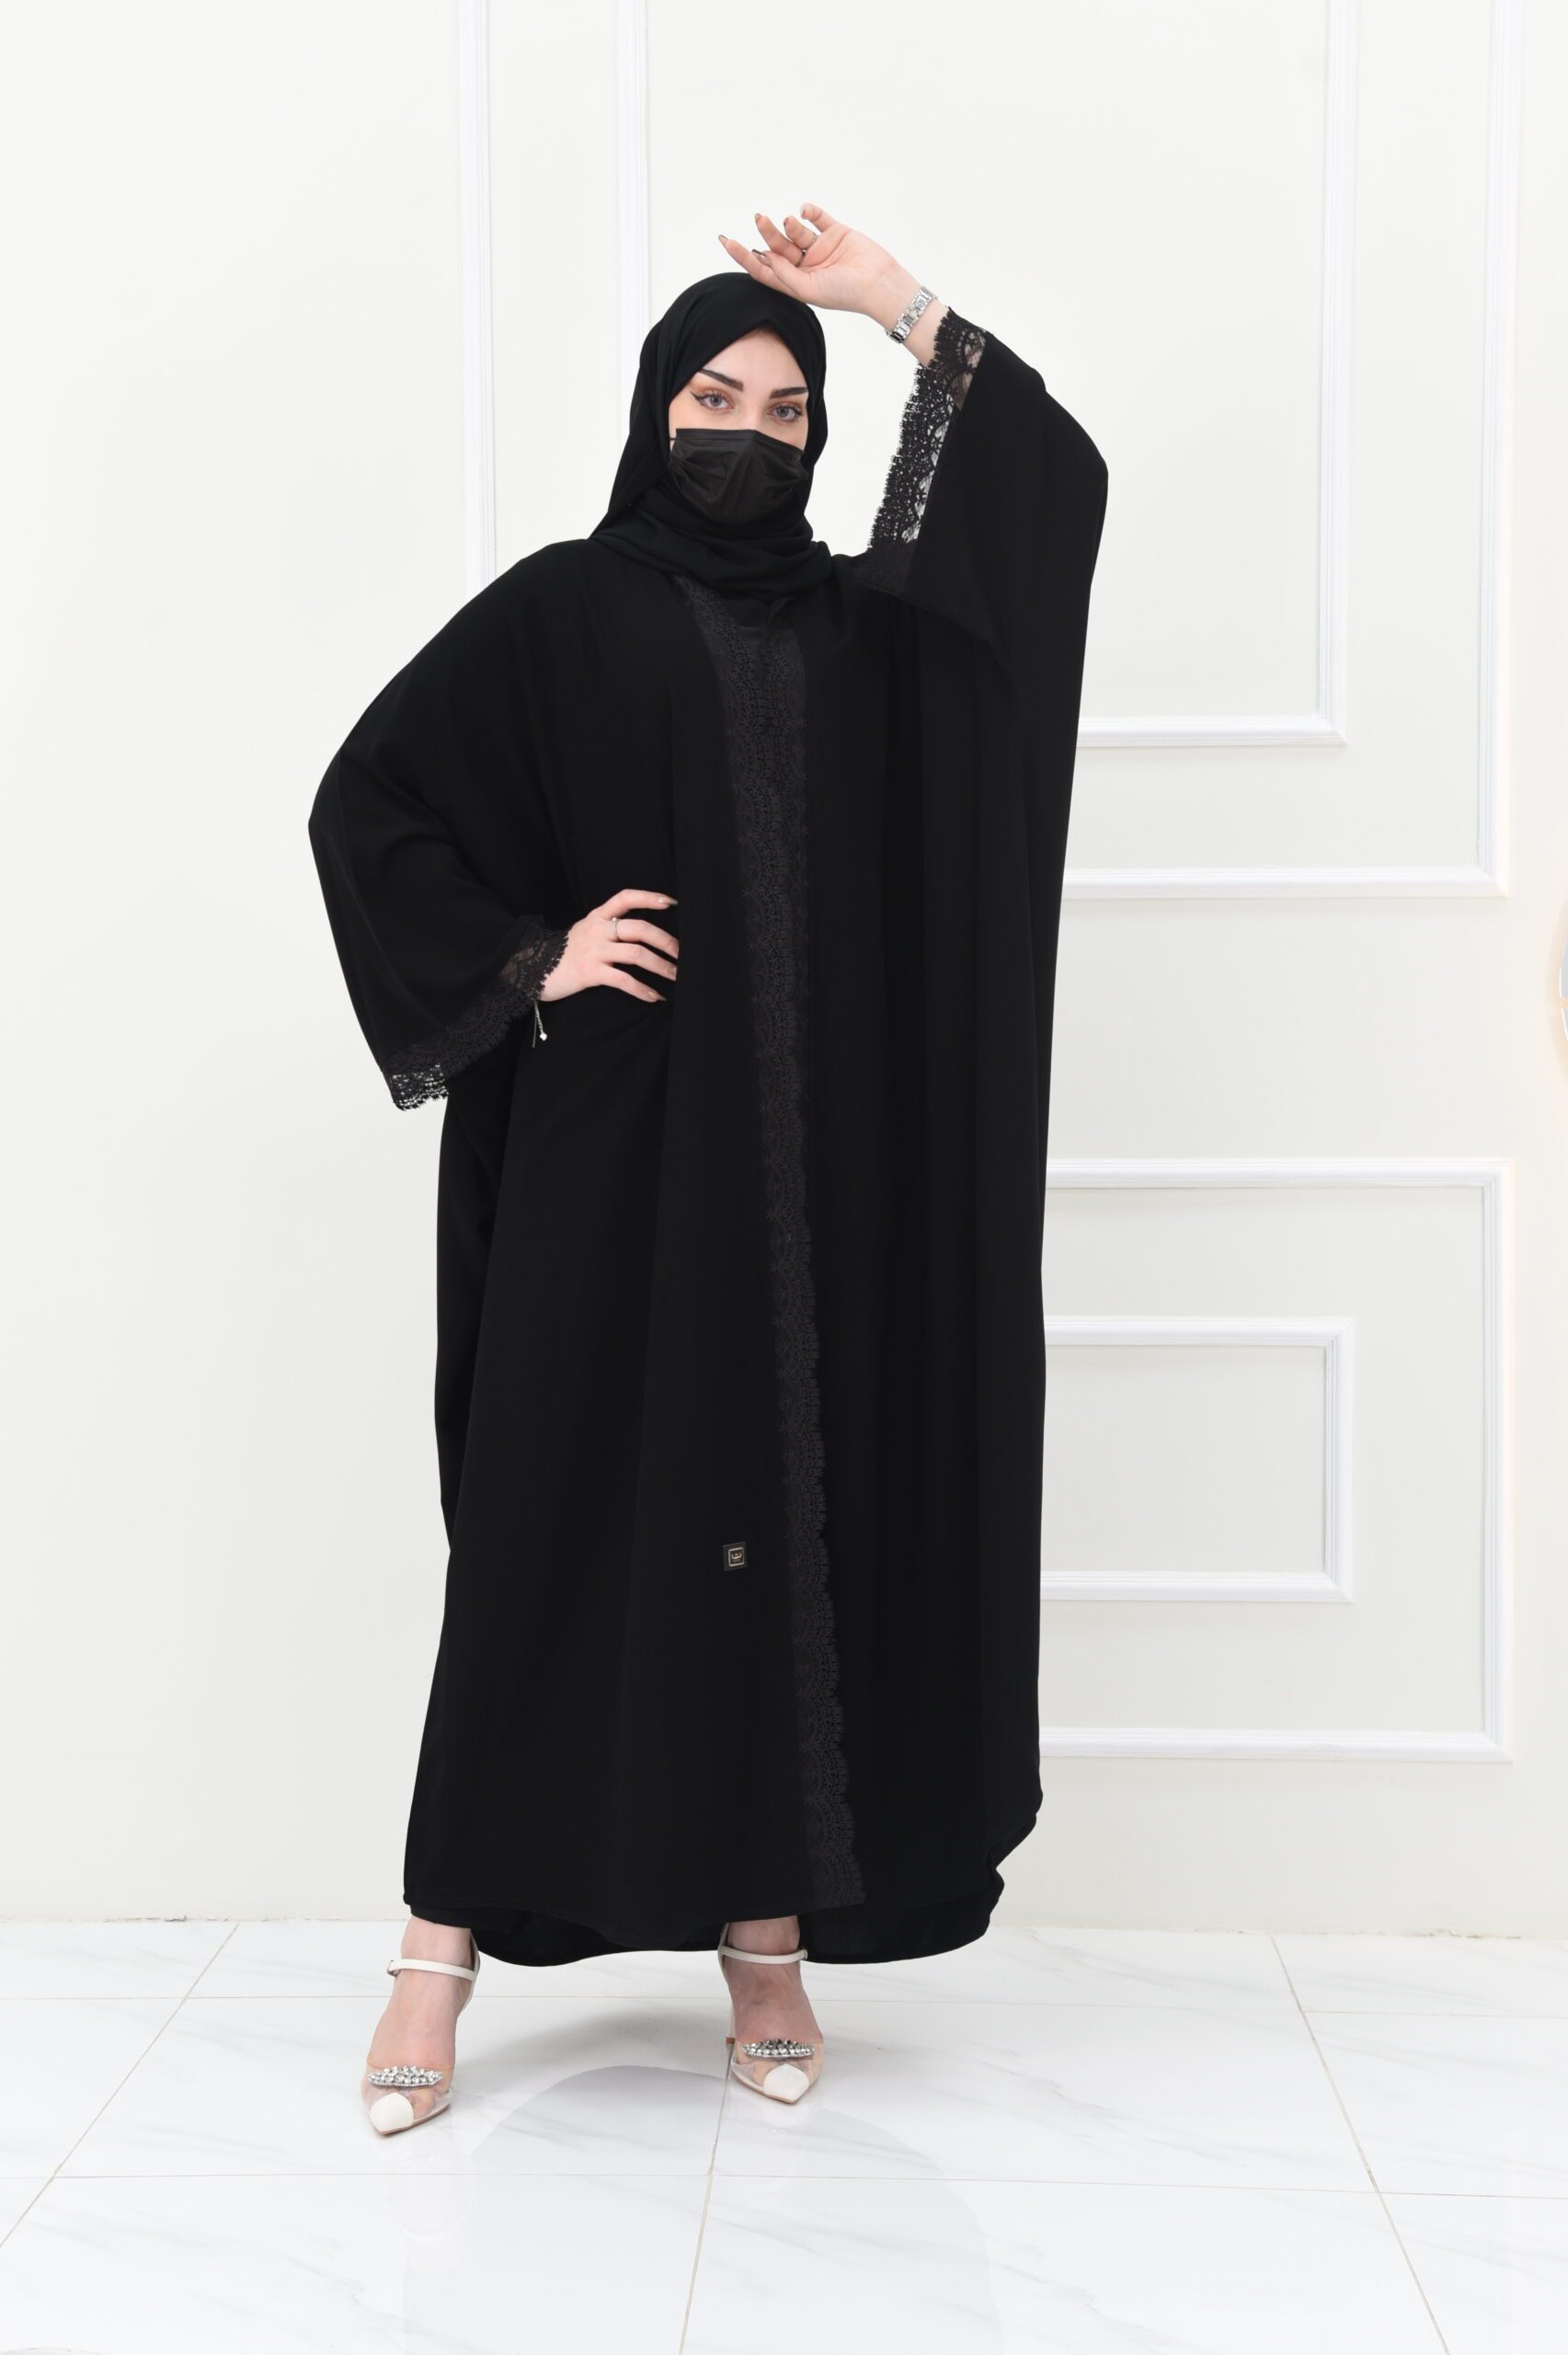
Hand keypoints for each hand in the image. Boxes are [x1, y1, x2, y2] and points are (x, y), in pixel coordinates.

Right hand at [540, 885, 677, 1004]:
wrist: (531, 970)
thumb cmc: (565, 954)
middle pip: (640, 929)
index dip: (649, 897)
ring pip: (637, 955)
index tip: (672, 902)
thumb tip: (642, 934)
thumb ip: (608, 928)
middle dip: (667, 942)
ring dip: (662, 967)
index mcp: (597, 916)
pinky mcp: (589, 973)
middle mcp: (597, 930)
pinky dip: (642, 989)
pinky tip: (654, 996)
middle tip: (684, 954)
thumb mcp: (585, 932)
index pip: (626, 897)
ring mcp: (594, 951)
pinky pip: (623, 980)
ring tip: (676, 977)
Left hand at [717, 205, 920, 332]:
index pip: (765, 269)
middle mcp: (806, 266)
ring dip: (788, 225)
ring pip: (796, 232)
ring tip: (787, 220)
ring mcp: (820, 249)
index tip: (727, 242)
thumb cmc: (846, 293)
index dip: (745, 256)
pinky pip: (817, 218)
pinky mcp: (836, 232)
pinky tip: (805, 211)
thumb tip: (767, 256)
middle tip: (758, 217)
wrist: (879, 283)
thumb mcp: (810, 290)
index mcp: (796, 283)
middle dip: (766, 233)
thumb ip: (786, 275)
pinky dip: (809, 211)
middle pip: (778, 247)